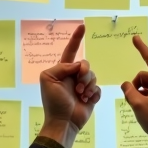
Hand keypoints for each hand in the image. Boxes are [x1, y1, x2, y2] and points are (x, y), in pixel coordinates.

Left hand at [39, 24, 100, 147]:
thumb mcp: (49, 79)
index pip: (70, 51)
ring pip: (93, 76)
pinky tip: (87, 101)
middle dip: (85, 73)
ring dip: (88, 86)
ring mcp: (83, 87)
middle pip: (86, 64)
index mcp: (62, 70)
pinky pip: (98, 88)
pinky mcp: (91, 96)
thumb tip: (78, 67)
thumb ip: (62, 67)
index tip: (82, 26)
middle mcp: (73, 76)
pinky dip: (93, 94)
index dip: (76, 39)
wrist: (63, 121)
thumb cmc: (53, 102)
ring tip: (81, 96)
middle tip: (79, 85)